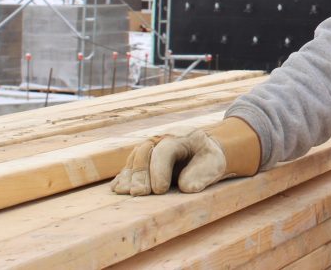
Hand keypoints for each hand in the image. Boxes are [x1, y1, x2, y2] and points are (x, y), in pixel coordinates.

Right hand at [111, 117, 260, 195]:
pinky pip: (128, 166)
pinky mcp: (141, 159)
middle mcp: (160, 139)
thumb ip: (201, 175)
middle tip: (140, 194)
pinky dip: (123, 177)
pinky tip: (117, 189)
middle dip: (140, 174)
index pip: (164, 150)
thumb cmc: (208, 160)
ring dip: (128, 176)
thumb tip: (186, 187)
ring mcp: (149, 148)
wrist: (203, 153)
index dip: (159, 170)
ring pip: (133, 158)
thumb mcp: (213, 164)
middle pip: (143, 152)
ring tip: (126, 193)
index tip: (160, 191)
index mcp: (180, 136)